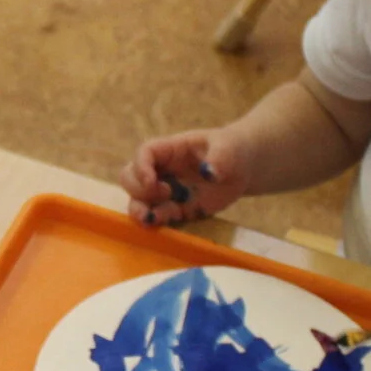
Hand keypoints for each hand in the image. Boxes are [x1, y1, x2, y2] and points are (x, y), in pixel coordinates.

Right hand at [121, 128, 247, 227]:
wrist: (241, 169)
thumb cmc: (231, 150)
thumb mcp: (229, 148)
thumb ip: (220, 158)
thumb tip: (209, 173)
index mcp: (170, 150)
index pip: (145, 153)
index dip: (141, 167)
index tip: (152, 181)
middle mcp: (161, 170)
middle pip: (130, 176)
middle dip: (138, 189)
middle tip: (165, 194)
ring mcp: (165, 192)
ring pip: (137, 200)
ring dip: (139, 210)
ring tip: (152, 218)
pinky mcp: (175, 210)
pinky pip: (158, 217)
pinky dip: (158, 222)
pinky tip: (168, 222)